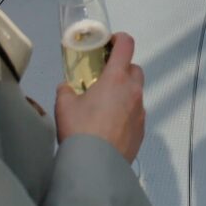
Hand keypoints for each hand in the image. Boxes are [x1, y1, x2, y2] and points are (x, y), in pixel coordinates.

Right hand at [55, 32, 145, 162]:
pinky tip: (112, 126)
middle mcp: (133, 91)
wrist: (94, 167)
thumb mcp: (64, 105)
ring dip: (125, 93)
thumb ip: (66, 90)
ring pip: (137, 93)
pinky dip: (127, 113)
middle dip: (122, 69)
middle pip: (135, 69)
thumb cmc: (80, 129)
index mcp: (116, 78)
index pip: (127, 45)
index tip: (110, 43)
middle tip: (105, 78)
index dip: (119, 39)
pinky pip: (136, 114)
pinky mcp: (142, 131)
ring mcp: (140, 112)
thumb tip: (67, 88)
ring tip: (107, 106)